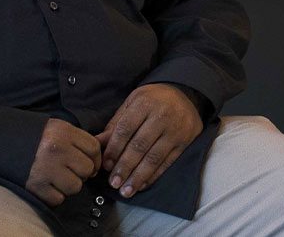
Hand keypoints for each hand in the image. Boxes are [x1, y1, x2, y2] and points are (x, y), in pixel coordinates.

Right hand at [26, 118, 101, 205]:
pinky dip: (55, 195)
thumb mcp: (57, 128)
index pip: (94, 148)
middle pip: (87, 169)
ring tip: (59, 178)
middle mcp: (57, 150)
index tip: (91, 162)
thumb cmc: (34, 136)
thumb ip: (77, 139)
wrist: (1, 143)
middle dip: (82, 172)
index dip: (96, 158)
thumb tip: (95, 157)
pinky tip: (49, 185)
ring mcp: (46, 169)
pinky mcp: (35, 186)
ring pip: (75, 186)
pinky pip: (58, 199)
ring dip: (70, 185)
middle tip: (72, 170)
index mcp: (64, 132)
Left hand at [98, 83, 203, 197]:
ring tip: (126, 190)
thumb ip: (116, 124)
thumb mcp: (133, 103)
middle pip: (140, 145)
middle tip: (113, 183)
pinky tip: (142, 184)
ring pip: (154, 157)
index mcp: (144, 103)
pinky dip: (154, 175)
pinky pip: (168, 162)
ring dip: (138, 176)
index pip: (126, 129)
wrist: (186, 94)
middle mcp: (162, 116)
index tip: (106, 165)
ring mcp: (175, 130)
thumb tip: (97, 143)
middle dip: (125, 166)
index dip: (114, 149)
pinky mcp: (185, 141)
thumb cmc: (153, 100)